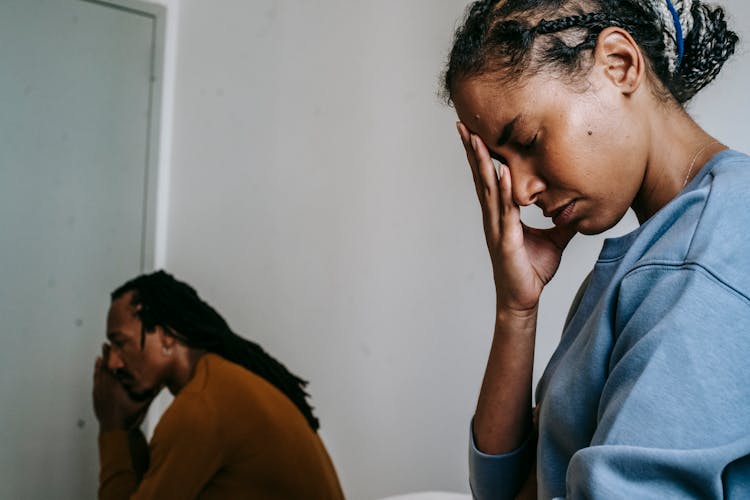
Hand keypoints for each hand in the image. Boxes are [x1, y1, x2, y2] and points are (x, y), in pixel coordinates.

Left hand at [93, 344, 153, 431]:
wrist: (115, 432)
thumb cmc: (127, 418)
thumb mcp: (144, 403)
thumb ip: (152, 392)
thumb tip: (161, 383)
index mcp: (116, 386)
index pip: (111, 366)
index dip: (110, 355)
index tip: (109, 345)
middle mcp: (106, 387)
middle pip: (103, 368)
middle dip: (104, 357)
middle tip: (104, 347)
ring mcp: (99, 393)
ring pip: (97, 375)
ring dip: (98, 366)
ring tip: (98, 358)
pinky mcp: (96, 400)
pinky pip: (95, 384)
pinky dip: (95, 376)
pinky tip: (95, 375)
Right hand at [457, 122, 575, 311]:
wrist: (523, 299)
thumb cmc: (532, 270)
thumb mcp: (554, 240)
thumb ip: (561, 220)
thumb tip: (577, 206)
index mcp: (501, 214)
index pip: (490, 178)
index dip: (481, 156)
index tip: (474, 132)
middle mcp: (494, 216)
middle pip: (480, 177)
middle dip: (471, 150)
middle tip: (462, 124)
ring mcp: (496, 227)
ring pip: (487, 188)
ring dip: (480, 163)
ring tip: (474, 139)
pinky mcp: (505, 239)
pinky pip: (505, 210)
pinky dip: (504, 190)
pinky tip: (503, 172)